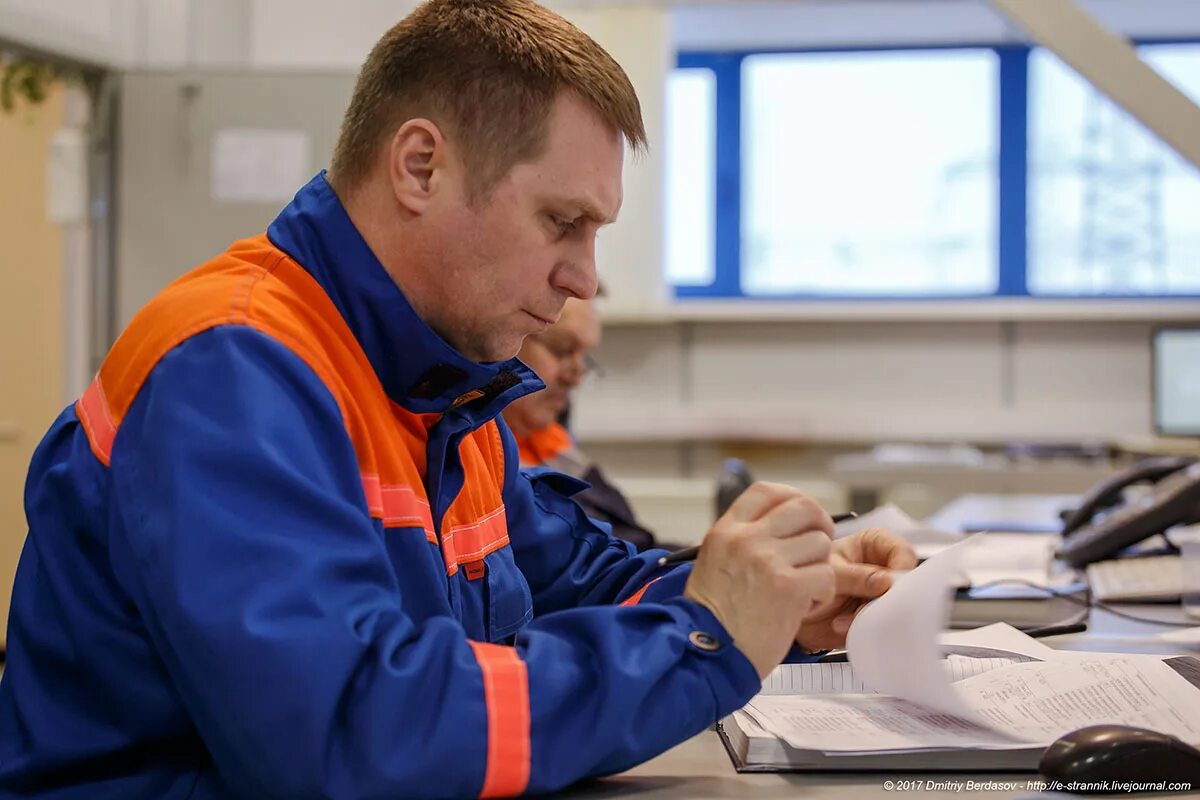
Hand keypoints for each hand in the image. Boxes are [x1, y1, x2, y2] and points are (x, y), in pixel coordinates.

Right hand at [684, 482, 836, 678]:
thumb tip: (779, 525)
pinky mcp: (789, 588)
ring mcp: (768, 561)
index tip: (801, 516)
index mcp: (726, 531)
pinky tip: (804, 607)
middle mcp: (747, 539)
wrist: (707, 654)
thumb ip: (742, 540)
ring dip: (819, 566)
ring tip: (803, 588)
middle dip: (819, 525)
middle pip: (802, 507)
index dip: (791, 498)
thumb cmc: (712, 617)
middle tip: (816, 549)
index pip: (766, 492)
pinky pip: (826, 575)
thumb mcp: (714, 563)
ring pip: (820, 543)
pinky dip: (822, 594)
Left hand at [795, 528, 917, 651]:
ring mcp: (879, 596)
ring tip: (844, 619)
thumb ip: (855, 575)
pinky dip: (866, 630)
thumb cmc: (804, 574)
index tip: (890, 582)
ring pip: (897, 607)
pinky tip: (841, 626)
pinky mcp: (875, 619)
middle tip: (869, 605)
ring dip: (874, 616)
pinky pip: (884, 627)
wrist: (789, 605)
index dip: (901, 566)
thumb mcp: (828, 570)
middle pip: (905, 583)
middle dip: (890, 597)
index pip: (901, 551)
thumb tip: (886, 581)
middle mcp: (881, 570)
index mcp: (873, 545)